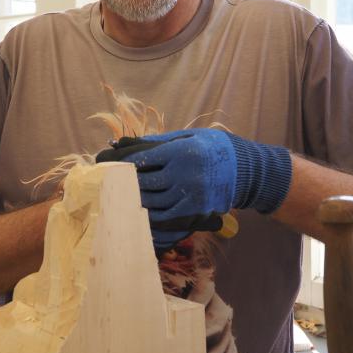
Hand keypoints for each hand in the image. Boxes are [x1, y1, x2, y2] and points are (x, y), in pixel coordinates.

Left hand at [95, 129, 291, 249]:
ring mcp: (189, 195)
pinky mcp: (194, 210)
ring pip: (152, 201)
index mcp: (181, 151)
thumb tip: (126, 142)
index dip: (123, 162)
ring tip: (119, 197)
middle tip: (106, 182)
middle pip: (144, 181)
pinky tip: (139, 210)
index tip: (107, 163)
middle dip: (124, 182)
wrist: (246, 170)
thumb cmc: (214, 147)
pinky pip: (165, 216)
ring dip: (134, 199)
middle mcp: (183, 174)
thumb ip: (159, 141)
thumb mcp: (189, 136)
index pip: (143, 159)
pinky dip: (149, 214)